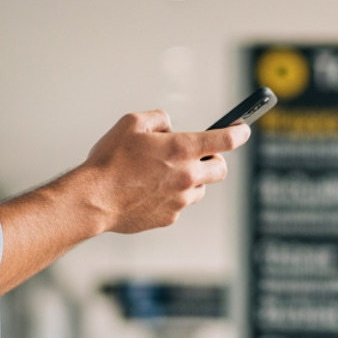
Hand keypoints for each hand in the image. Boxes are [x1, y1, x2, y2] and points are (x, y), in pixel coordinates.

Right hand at [77, 110, 249, 233]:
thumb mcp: (132, 123)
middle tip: (201, 157)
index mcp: (181, 149)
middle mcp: (187, 176)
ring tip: (163, 175)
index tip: (244, 129)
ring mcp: (180, 200)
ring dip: (191, 180)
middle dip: (215, 162)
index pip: (225, 140)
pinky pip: (179, 205)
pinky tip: (148, 191)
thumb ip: (159, 119)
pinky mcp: (169, 218)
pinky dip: (171, 197)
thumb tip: (170, 128)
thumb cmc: (109, 161)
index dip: (239, 131)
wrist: (93, 199)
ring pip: (199, 189)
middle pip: (220, 170)